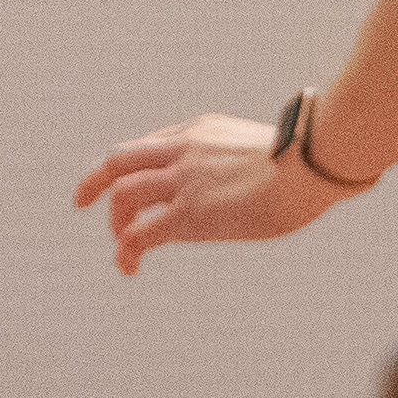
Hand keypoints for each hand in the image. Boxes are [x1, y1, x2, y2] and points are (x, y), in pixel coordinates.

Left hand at [72, 116, 342, 275]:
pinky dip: (126, 250)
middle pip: (119, 158)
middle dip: (95, 181)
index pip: (152, 144)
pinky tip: (129, 266)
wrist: (314, 161)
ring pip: (122, 193)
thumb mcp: (268, 149)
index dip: (137, 168)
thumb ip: (250, 161)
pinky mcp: (189, 214)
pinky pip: (140, 233)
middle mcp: (183, 149)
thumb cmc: (310, 159)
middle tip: (83, 201)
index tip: (135, 186)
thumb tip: (273, 180)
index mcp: (201, 131)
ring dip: (115, 222)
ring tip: (121, 246)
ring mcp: (183, 181)